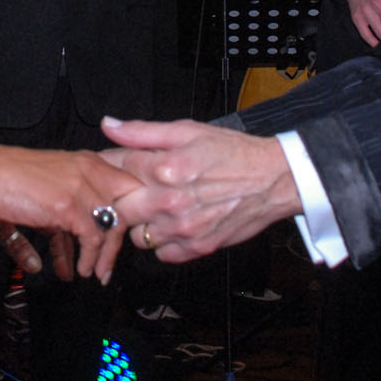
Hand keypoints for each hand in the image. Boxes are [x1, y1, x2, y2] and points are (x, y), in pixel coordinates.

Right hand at [0, 142, 136, 282]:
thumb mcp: (33, 203)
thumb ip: (42, 232)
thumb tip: (34, 264)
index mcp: (85, 163)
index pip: (122, 189)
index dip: (123, 216)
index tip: (112, 241)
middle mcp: (89, 170)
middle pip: (125, 207)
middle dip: (118, 239)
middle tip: (107, 265)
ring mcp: (82, 186)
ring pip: (112, 226)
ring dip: (105, 256)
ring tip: (95, 274)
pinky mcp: (70, 205)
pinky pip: (93, 238)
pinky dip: (89, 258)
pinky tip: (79, 270)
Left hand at [100, 117, 302, 262]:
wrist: (272, 179)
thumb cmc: (231, 152)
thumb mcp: (186, 131)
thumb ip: (142, 132)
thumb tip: (108, 126)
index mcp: (164, 169)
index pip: (115, 169)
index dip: (112, 165)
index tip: (115, 165)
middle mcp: (169, 202)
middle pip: (118, 209)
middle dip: (121, 198)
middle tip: (134, 188)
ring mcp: (183, 229)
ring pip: (137, 236)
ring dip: (142, 223)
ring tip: (157, 206)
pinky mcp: (197, 248)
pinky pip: (161, 254)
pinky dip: (163, 242)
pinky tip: (173, 224)